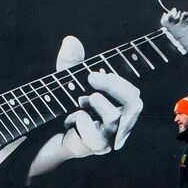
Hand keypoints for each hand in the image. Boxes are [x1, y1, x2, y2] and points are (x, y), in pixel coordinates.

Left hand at [28, 35, 143, 177]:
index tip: (94, 74)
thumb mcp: (69, 80)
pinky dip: (80, 120)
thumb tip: (70, 40)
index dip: (117, 82)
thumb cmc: (68, 104)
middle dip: (113, 86)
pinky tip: (72, 119)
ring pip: (114, 117)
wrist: (52, 132)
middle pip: (135, 104)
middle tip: (90, 78)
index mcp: (120, 106)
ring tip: (81, 101)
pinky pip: (93, 134)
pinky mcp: (96, 147)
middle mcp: (121, 123)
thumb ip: (71, 61)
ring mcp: (111, 136)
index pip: (133, 94)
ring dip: (96, 103)